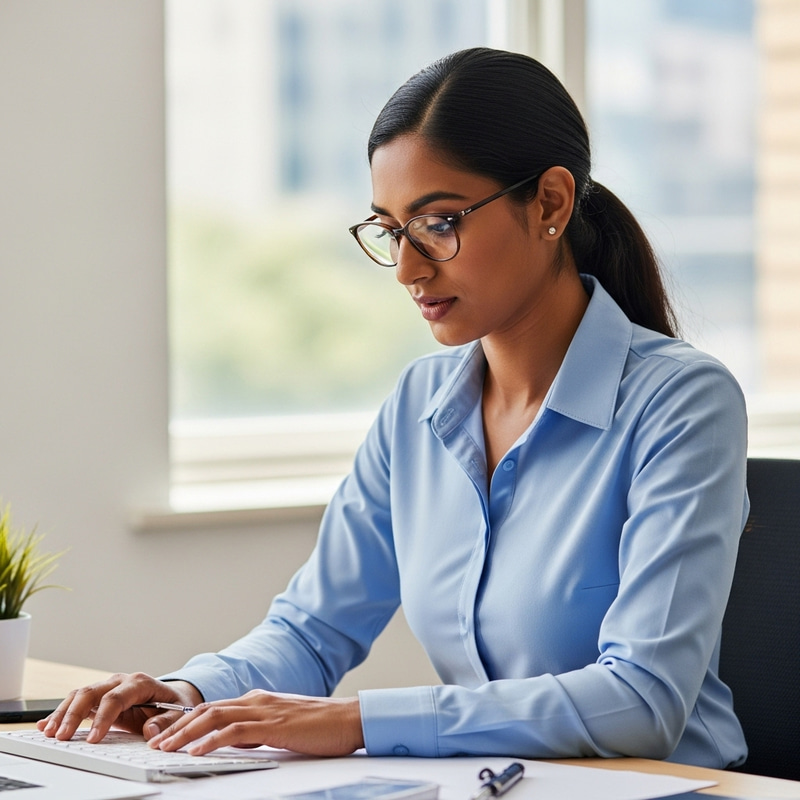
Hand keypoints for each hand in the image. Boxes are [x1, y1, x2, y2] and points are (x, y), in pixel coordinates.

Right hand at [36, 672, 203, 743]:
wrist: (172, 697)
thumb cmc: (173, 705)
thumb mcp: (177, 713)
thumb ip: (165, 722)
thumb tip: (150, 731)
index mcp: (140, 683)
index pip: (117, 697)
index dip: (103, 717)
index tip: (94, 739)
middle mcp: (120, 681)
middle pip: (92, 692)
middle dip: (75, 714)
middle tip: (63, 737)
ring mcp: (108, 688)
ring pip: (80, 695)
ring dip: (64, 713)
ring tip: (50, 733)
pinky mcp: (99, 697)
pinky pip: (77, 702)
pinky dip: (62, 712)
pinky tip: (47, 724)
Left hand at [148, 690, 363, 757]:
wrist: (349, 718)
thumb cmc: (321, 726)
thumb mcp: (282, 727)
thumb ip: (258, 731)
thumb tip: (236, 742)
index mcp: (258, 701)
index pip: (213, 708)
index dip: (186, 721)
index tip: (166, 736)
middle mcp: (256, 700)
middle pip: (207, 710)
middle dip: (177, 727)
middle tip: (154, 743)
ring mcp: (264, 710)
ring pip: (215, 718)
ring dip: (186, 734)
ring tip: (165, 748)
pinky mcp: (273, 725)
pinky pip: (235, 732)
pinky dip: (212, 741)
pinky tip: (197, 751)